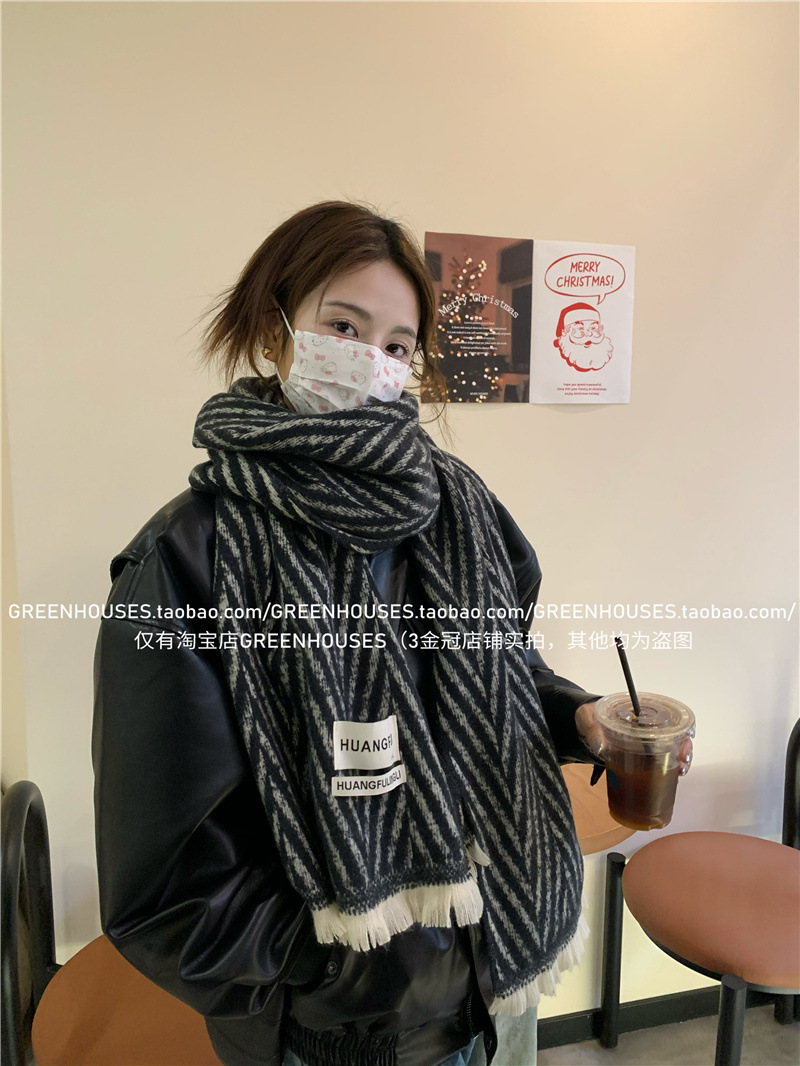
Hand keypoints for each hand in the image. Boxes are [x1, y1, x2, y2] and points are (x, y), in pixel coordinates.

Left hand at [575, 701, 693, 775]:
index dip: (681, 726)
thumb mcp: (587, 718)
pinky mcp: (638, 757)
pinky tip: (670, 780)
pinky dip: (665, 771)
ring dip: (678, 761)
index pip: (666, 715)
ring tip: (680, 772)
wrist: (581, 726)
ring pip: (668, 750)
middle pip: (673, 735)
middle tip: (683, 760)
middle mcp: (645, 727)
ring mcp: (643, 742)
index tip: (687, 736)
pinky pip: (655, 763)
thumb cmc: (588, 716)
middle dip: (683, 747)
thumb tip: (600, 747)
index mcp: (637, 712)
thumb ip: (592, 730)